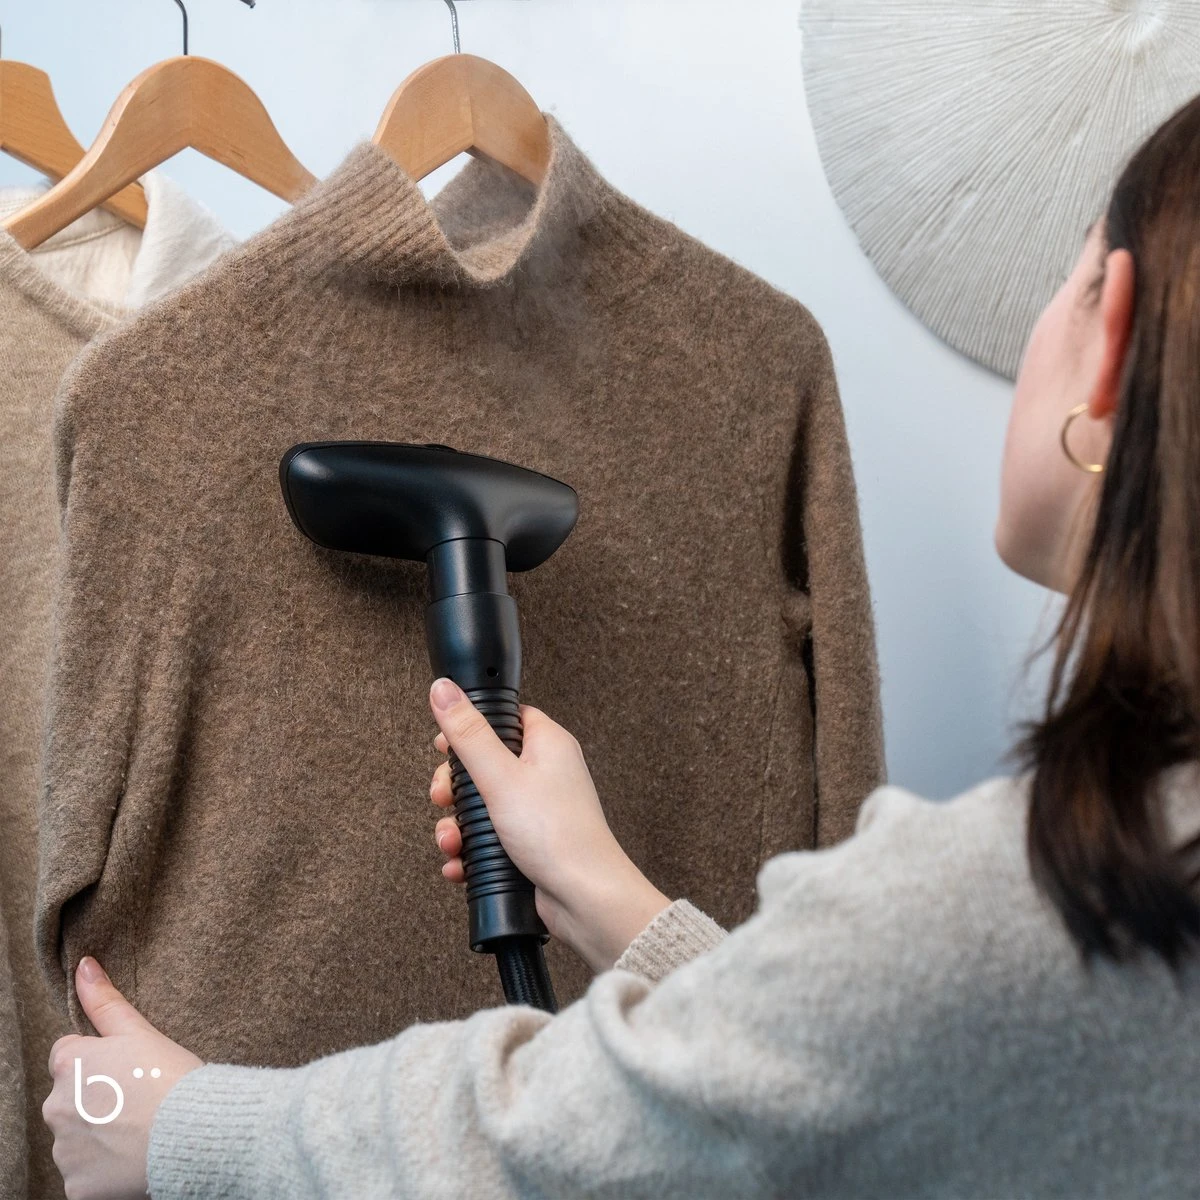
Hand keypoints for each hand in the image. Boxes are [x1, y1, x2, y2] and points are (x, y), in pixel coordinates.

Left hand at [43, 957, 203, 1199]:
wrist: (195, 1133)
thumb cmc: (173, 1077)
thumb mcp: (140, 1032)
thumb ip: (104, 1000)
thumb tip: (84, 965)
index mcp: (69, 1065)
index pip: (69, 1056)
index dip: (102, 1061)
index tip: (131, 1069)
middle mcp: (56, 1107)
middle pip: (72, 1098)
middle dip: (97, 1098)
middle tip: (141, 1099)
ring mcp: (65, 1151)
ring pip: (78, 1137)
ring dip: (101, 1135)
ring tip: (143, 1129)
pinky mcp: (76, 1186)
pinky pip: (87, 1174)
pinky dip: (105, 1169)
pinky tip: (135, 1158)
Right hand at [428, 677, 670, 972]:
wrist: (583, 897)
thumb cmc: (557, 834)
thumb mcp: (500, 776)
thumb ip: (468, 733)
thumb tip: (445, 689)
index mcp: (547, 743)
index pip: (506, 718)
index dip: (472, 727)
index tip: (445, 744)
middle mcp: (546, 772)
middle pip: (487, 763)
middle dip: (456, 786)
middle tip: (443, 797)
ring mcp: (539, 809)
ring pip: (485, 805)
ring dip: (459, 824)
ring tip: (451, 840)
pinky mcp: (532, 841)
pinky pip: (492, 837)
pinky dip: (472, 849)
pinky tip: (460, 863)